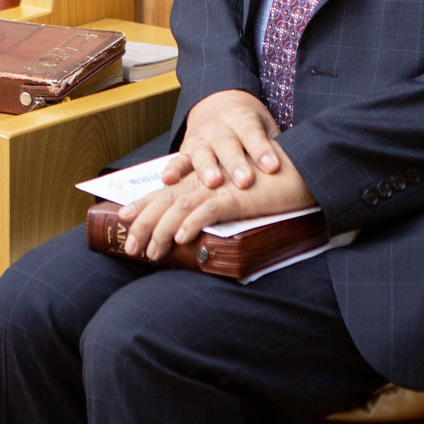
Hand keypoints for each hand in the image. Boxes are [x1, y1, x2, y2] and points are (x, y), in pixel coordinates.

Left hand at [119, 145, 315, 259]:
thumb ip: (215, 204)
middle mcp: (206, 181)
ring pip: (182, 206)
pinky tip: (183, 238)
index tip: (123, 218)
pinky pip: (211, 209)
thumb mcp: (236, 194)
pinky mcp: (239, 195)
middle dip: (144, 224)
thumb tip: (194, 228)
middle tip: (130, 248)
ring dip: (163, 230)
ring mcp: (221, 187)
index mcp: (204, 179)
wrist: (299, 171)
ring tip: (152, 252)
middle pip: (166, 200)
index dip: (143, 204)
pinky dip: (194, 222)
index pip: (166, 192)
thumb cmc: (268, 185)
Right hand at [164, 89, 281, 190]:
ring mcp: (200, 137)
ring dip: (206, 167)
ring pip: (202, 152)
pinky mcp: (186, 148)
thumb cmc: (247, 121)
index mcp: (243, 118)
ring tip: (213, 182)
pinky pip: (177, 159)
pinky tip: (168, 180)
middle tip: (245, 181)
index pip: (253, 133)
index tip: (272, 167)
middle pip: (228, 143)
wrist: (217, 99)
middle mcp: (220, 126)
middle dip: (236, 162)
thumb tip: (301, 165)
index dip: (262, 149)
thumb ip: (275, 144)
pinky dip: (172, 169)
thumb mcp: (264, 124)